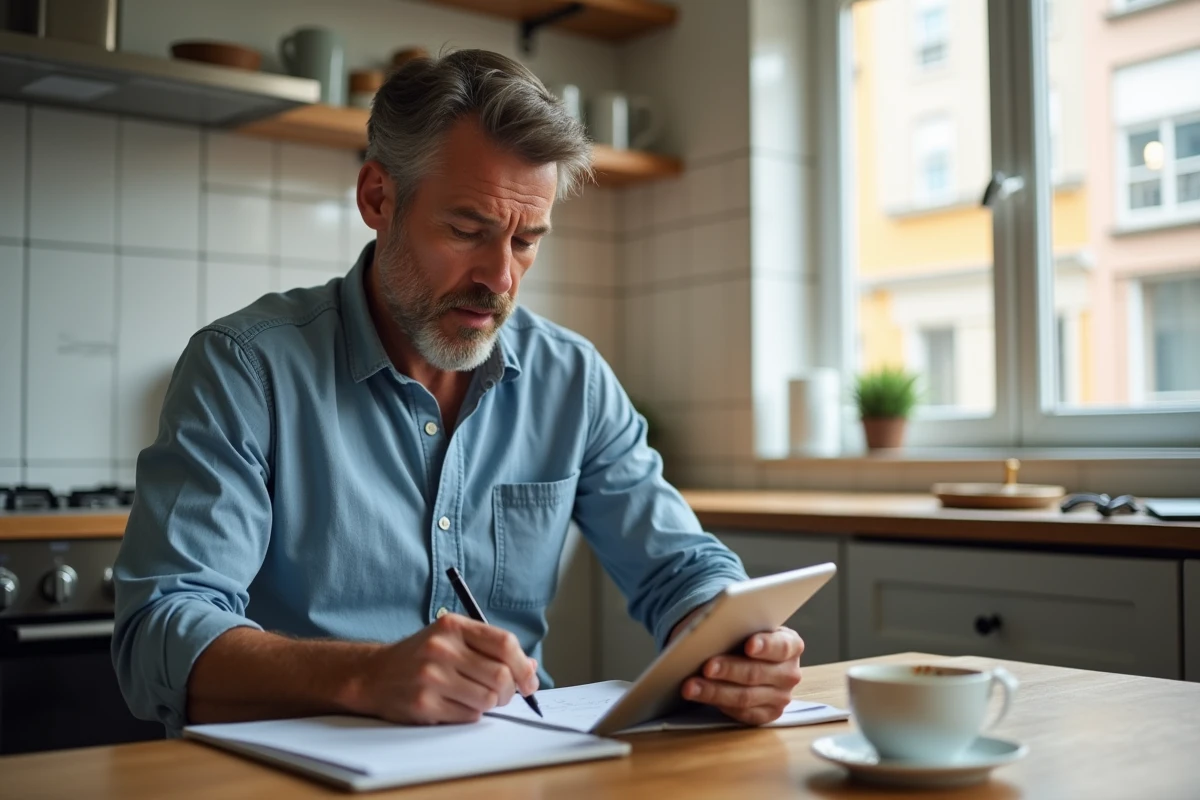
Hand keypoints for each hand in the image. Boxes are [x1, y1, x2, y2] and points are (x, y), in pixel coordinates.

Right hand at [354, 613, 538, 724]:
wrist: (374, 674)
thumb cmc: (421, 657)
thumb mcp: (453, 639)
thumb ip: (490, 649)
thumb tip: (530, 668)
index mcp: (453, 626)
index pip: (505, 643)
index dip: (524, 665)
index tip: (529, 680)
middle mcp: (442, 648)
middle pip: (501, 675)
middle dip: (510, 691)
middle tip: (505, 695)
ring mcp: (431, 677)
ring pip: (488, 699)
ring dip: (490, 704)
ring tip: (477, 699)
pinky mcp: (424, 704)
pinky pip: (468, 716)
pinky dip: (471, 714)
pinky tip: (456, 705)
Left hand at [680, 627, 804, 725]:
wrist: (745, 655)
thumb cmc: (743, 636)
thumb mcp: (745, 626)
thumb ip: (737, 626)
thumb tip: (711, 628)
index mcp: (791, 644)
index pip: (781, 646)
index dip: (765, 646)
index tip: (748, 645)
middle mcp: (789, 673)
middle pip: (757, 673)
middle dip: (729, 670)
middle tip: (707, 667)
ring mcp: (781, 697)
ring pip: (745, 697)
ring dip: (714, 691)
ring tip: (691, 686)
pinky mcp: (767, 715)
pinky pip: (742, 713)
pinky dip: (718, 704)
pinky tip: (701, 696)